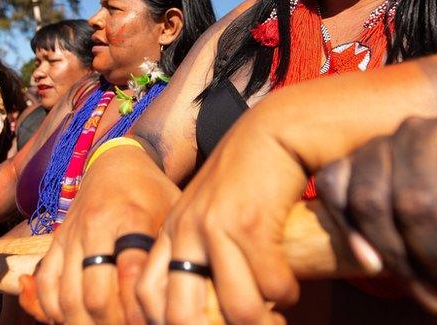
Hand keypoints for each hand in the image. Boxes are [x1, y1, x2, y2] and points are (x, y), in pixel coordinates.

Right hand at [27, 147, 179, 323]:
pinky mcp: (55, 241)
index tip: (149, 322)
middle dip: (112, 323)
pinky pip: (46, 285)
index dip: (139, 308)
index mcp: (132, 217)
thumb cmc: (152, 193)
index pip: (130, 272)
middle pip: (95, 294)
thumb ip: (170, 251)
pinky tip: (74, 317)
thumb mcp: (172, 212)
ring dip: (84, 322)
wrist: (116, 163)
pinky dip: (55, 310)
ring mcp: (72, 235)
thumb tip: (178, 295)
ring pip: (67, 296)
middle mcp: (97, 226)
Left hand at [138, 110, 304, 323]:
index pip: (147, 296)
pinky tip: (289, 288)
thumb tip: (208, 305)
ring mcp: (214, 226)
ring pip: (237, 308)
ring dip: (262, 321)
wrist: (274, 130)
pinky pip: (270, 284)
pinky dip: (284, 294)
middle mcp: (184, 231)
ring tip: (275, 318)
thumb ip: (201, 250)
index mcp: (171, 232)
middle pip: (180, 315)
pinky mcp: (249, 222)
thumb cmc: (248, 180)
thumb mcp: (210, 213)